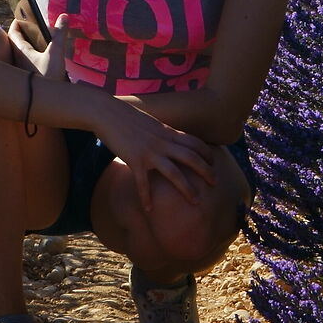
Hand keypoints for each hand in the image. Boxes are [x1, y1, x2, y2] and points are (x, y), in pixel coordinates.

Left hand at [8, 8, 75, 95]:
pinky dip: (35, 57)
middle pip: (17, 42)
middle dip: (25, 33)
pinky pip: (29, 63)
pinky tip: (47, 59)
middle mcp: (18, 59)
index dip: (18, 22)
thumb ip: (60, 35)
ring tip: (44, 40)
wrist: (43, 104)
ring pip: (23, 53)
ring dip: (30, 45)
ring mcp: (22, 70)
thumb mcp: (56, 54)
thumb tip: (64, 16)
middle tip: (37, 27)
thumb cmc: (47, 77)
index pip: (13, 32)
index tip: (25, 16)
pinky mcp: (29, 79)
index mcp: (20, 51)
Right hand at [98, 95, 217, 212]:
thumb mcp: (150, 122)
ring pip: (174, 173)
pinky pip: (143, 183)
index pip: (194, 142)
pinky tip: (149, 210)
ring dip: (187, 188)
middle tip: (215, 183)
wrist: (107, 113)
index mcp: (167, 132)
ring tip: (196, 202)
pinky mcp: (134, 160)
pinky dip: (146, 198)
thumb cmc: (126, 116)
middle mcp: (162, 142)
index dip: (207, 153)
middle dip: (206, 171)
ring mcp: (149, 152)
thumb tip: (168, 137)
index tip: (214, 162)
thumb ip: (161, 132)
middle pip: (191, 158)